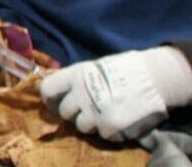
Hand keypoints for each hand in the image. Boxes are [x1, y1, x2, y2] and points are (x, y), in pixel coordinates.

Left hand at [40, 47, 191, 140]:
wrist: (154, 77)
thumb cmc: (124, 68)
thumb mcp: (95, 67)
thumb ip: (77, 79)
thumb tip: (59, 90)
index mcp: (77, 74)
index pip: (48, 88)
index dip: (49, 96)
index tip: (52, 100)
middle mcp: (82, 94)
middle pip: (64, 111)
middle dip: (73, 111)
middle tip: (86, 106)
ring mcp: (95, 112)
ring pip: (81, 126)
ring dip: (90, 122)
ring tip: (104, 110)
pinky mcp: (110, 128)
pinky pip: (101, 134)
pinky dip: (108, 129)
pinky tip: (118, 116)